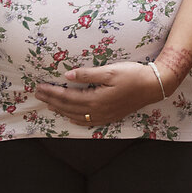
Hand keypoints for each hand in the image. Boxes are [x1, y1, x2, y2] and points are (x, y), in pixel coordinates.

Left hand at [34, 62, 159, 125]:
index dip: (52, 92)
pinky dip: (75, 119)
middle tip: (38, 94)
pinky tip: (70, 116)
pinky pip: (87, 121)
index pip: (67, 96)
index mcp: (95, 99)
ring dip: (60, 110)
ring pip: (76, 115)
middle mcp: (97, 111)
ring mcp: (104, 116)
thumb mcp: (110, 71)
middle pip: (68, 107)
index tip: (39, 87)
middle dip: (51, 100)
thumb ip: (87, 74)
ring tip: (49, 104)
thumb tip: (67, 75)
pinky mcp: (110, 117)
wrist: (153, 86)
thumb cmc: (133, 75)